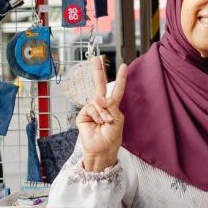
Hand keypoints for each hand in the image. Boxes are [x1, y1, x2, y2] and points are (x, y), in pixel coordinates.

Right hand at [76, 54, 127, 170]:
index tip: (124, 66)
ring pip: (98, 101)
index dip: (120, 78)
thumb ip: (111, 106)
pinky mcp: (83, 114)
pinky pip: (91, 108)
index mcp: (113, 106)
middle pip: (99, 85)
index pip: (117, 89)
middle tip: (97, 58)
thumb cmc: (112, 137)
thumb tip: (99, 97)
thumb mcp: (117, 120)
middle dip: (98, 71)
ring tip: (106, 123)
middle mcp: (101, 105)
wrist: (102, 150)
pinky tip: (98, 123)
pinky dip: (97, 115)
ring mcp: (91, 109)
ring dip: (104, 113)